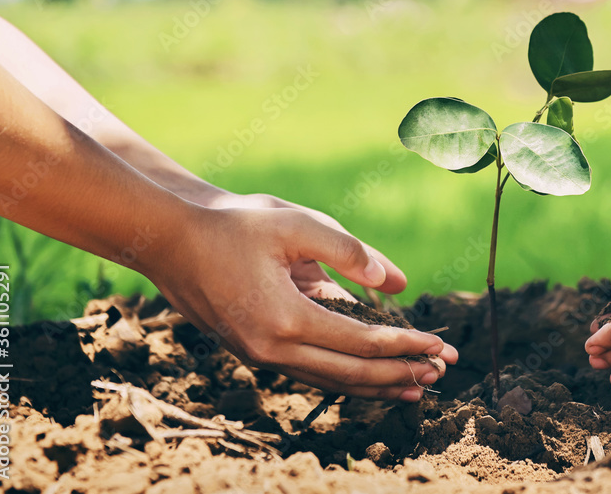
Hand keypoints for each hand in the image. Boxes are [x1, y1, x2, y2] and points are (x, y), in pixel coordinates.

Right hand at [152, 205, 457, 400]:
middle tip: (441, 372)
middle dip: (400, 373)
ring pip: (330, 381)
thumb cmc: (234, 224)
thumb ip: (349, 251)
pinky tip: (369, 378)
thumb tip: (396, 283)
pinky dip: (345, 378)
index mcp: (284, 318)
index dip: (404, 345)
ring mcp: (260, 356)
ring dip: (376, 384)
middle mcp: (271, 349)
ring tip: (416, 386)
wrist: (169, 240)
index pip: (361, 343)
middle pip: (350, 373)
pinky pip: (310, 373)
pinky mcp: (255, 353)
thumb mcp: (296, 224)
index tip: (440, 344)